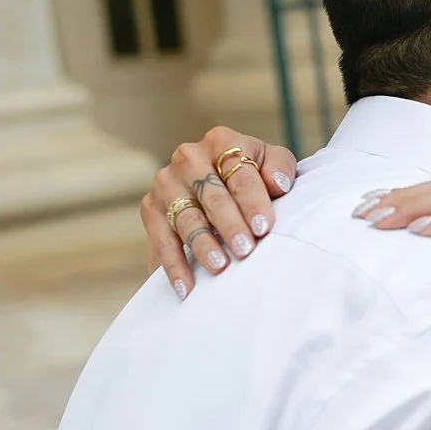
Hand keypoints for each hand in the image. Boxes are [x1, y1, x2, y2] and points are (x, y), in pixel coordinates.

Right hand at [140, 127, 298, 297]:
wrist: (217, 192)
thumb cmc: (250, 179)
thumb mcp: (269, 165)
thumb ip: (280, 168)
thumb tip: (277, 184)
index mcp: (222, 141)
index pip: (240, 174)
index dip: (253, 201)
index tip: (264, 228)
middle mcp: (189, 157)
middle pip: (212, 195)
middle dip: (229, 224)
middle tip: (245, 250)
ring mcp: (166, 183)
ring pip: (187, 219)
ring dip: (203, 245)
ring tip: (219, 267)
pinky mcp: (150, 209)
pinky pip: (162, 241)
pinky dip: (173, 266)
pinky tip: (185, 287)